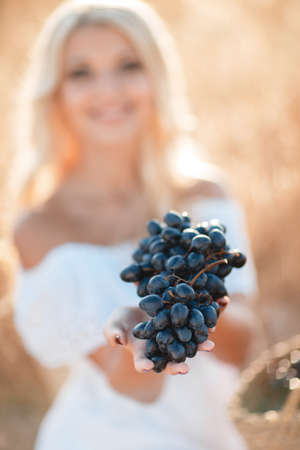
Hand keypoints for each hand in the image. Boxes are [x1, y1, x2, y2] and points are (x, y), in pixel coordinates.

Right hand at [103, 296, 229, 375]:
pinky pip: (191, 330)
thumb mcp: (113, 326)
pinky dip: (201, 329)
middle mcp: (158, 350)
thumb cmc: (120, 323)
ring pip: (185, 346)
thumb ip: (112, 334)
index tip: (147, 367)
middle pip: (169, 361)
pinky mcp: (179, 327)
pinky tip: (211, 325)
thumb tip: (116, 340)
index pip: (142, 363)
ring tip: (209, 346)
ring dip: (198, 347)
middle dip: (177, 366)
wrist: (134, 312)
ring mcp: (170, 340)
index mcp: (141, 354)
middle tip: (185, 369)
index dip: (144, 365)